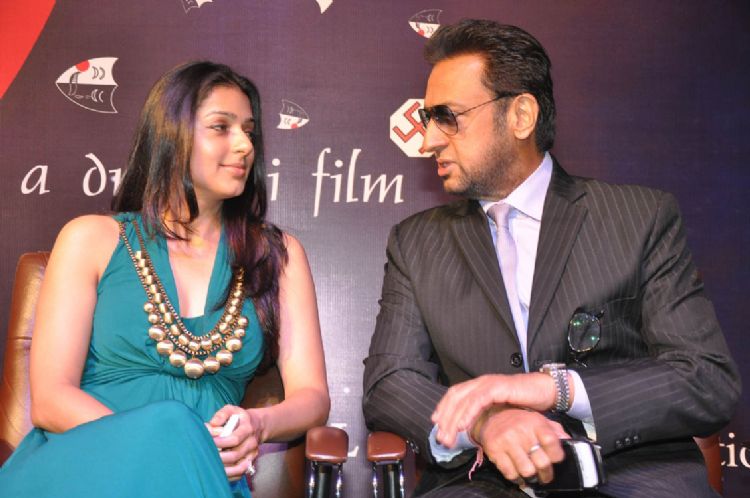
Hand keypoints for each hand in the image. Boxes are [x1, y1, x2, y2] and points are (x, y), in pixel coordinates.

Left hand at [207, 405, 263, 480]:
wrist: (258, 425)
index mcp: (247, 428)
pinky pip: (241, 473)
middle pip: (236, 455)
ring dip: (225, 470)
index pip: (235, 438)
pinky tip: (220, 473)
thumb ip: (220, 416)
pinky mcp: (251, 462)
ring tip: (212, 467)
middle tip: (207, 456)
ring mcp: (252, 454)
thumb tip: (209, 427)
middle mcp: (252, 442)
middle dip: (220, 457)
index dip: (221, 442)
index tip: (210, 443)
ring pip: (240, 468)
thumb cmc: (240, 418)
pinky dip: (230, 476)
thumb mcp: (231, 410)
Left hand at [432, 373, 556, 447]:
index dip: (443, 408)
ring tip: (448, 436)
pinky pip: (478, 400)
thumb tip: (470, 428)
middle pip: (455, 398)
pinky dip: (468, 413)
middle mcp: (481, 382)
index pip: (454, 395)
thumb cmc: (524, 402)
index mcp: (479, 386)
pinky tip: (463, 425)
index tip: (436, 425)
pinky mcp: (498, 387)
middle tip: (441, 438)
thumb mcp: (499, 409)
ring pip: (463, 400)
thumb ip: (485, 413)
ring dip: (453, 420)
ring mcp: (488, 383)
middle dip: (445, 419)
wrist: (544, 392)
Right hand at [472, 407, 567, 484]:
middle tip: (545, 476)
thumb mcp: (538, 419)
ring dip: (532, 477)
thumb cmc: (518, 420)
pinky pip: (510, 473)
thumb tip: (568, 441)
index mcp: (535, 423)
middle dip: (546, 473)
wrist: (491, 415)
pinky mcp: (495, 451)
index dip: (557, 455)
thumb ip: (554, 429)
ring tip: (532, 476)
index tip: (556, 460)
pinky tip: (519, 475)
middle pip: (541, 462)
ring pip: (527, 470)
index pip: (552, 442)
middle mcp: (521, 431)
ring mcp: (507, 442)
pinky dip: (517, 479)